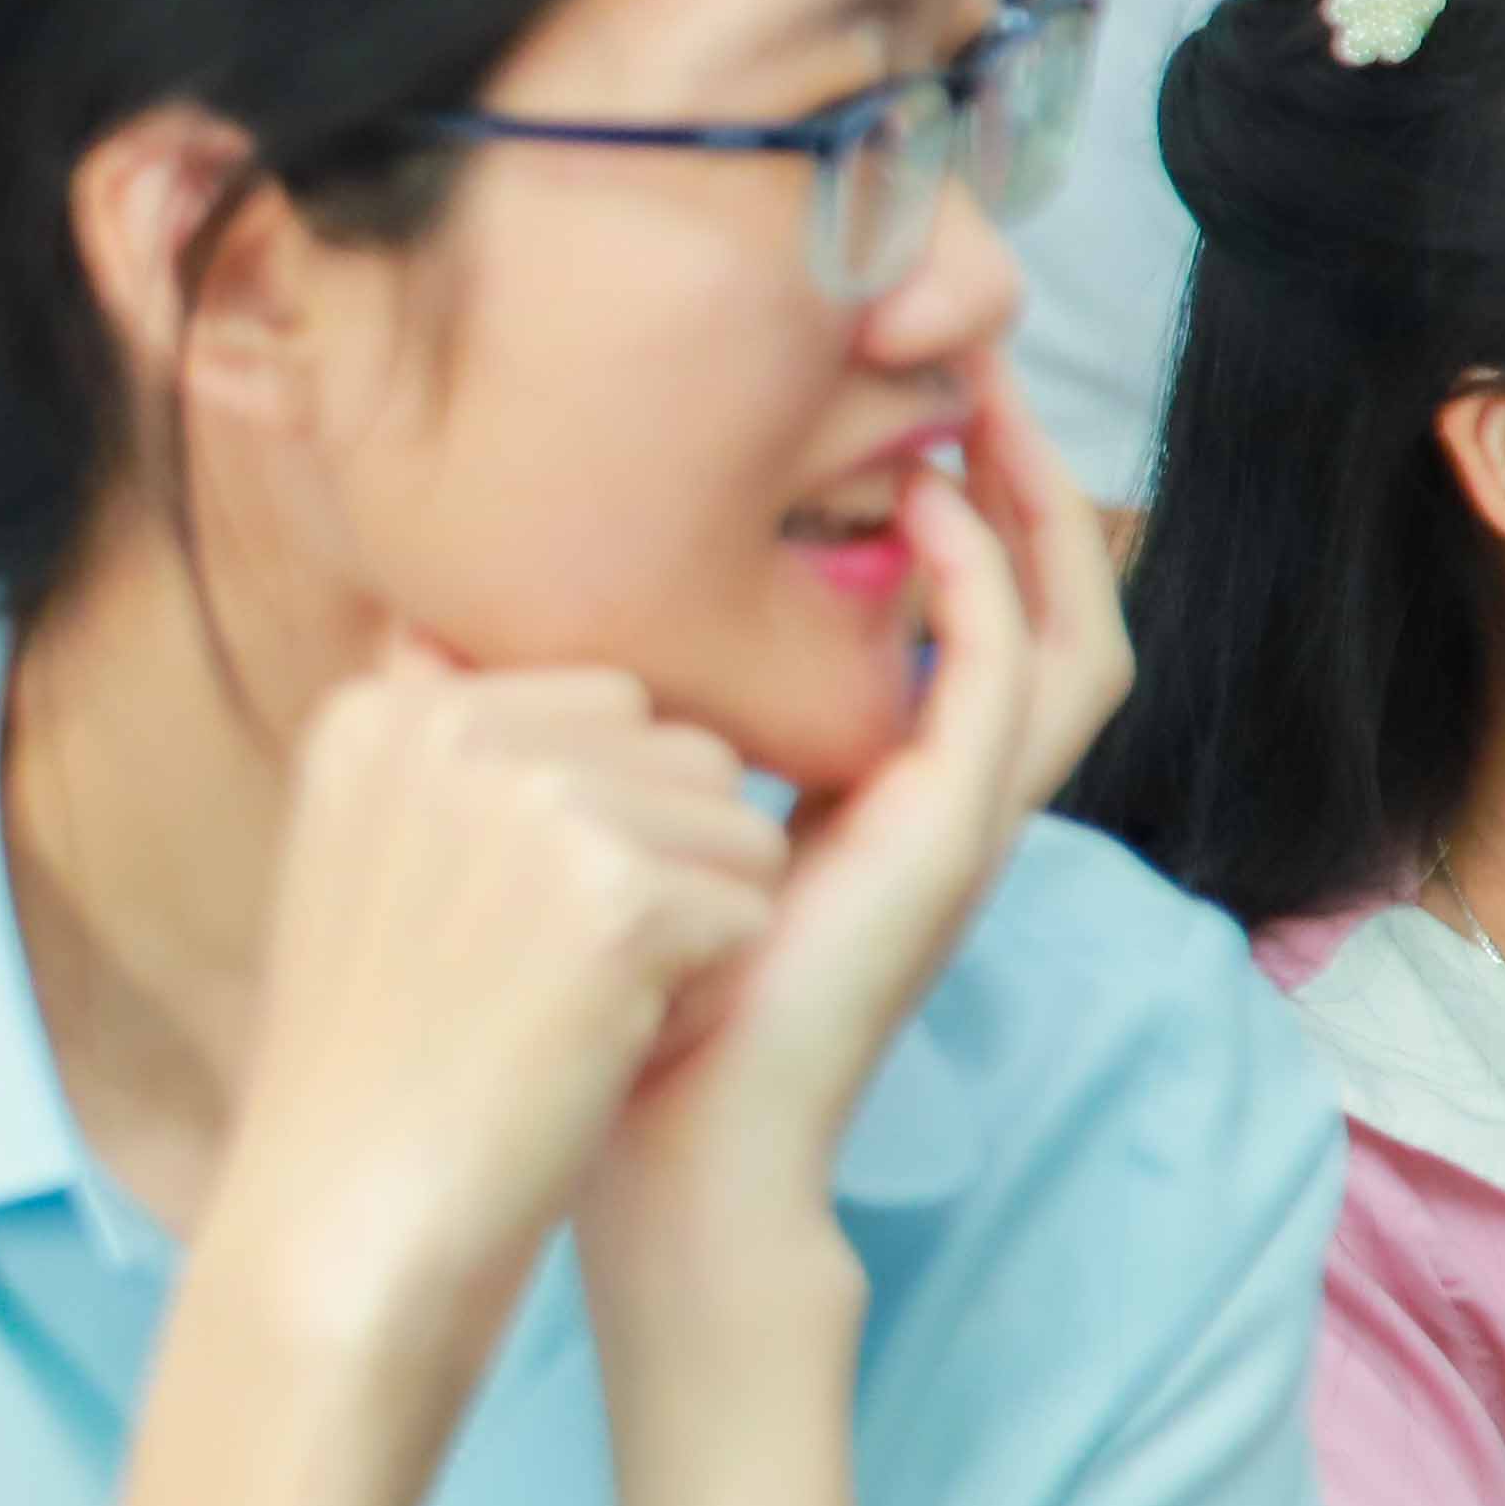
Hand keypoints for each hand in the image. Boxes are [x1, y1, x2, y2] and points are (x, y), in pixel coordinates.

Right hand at [205, 642, 783, 1362]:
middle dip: (661, 858)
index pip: (600, 700)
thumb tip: (583, 681)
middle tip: (543, 974)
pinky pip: (753, 902)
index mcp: (381, 711)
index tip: (502, 925)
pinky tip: (604, 1041)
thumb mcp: (372, 861)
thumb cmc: (381, 1063)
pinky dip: (706, 988)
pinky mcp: (616, 890)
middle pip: (680, 744)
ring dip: (696, 923)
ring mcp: (531, 801)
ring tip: (574, 1006)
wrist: (347, 1222)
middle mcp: (448, 726)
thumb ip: (457, 755)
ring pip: (736, 820)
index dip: (602, 825)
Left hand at [585, 365, 1113, 1302]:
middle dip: (1025, 480)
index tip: (890, 404)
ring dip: (1035, 514)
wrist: (655, 1139)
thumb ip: (577, 714)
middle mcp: (940, 796)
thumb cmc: (616, 991)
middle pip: (1046, 602)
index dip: (952, 506)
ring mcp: (960, 822)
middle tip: (973, 366)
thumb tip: (438, 600)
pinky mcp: (946, 843)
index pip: (962, 616)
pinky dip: (979, 591)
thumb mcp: (603, 814)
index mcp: (876, 787)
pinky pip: (1006, 689)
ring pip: (1066, 633)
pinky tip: (925, 513)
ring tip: (982, 405)